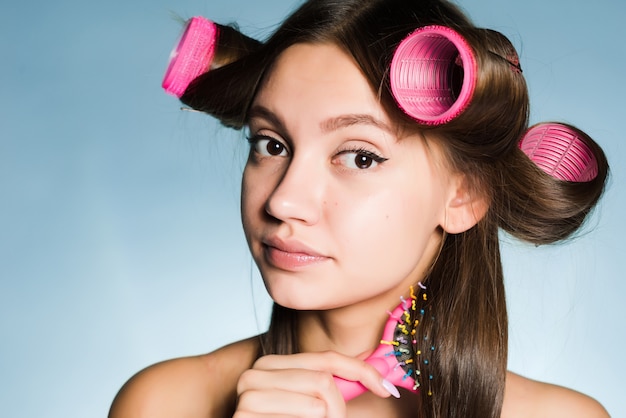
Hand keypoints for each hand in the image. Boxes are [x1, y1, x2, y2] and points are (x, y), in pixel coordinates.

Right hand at [233, 351, 397, 417]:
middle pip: (324, 381)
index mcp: (273, 365)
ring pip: (317, 404)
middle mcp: (256, 373)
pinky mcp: (244, 416)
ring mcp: (247, 394)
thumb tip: (378, 376)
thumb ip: (332, 387)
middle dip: (338, 411)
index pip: (327, 359)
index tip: (387, 388)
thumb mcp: (309, 405)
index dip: (362, 371)